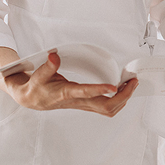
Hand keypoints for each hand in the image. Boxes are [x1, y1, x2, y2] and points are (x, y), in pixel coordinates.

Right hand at [4, 52, 137, 116]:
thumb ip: (48, 66)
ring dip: (123, 98)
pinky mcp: (86, 104)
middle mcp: (78, 101)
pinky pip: (106, 107)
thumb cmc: (36, 87)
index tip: (113, 86)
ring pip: (108, 109)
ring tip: (132, 85)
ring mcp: (83, 104)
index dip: (100, 90)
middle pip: (104, 106)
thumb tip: (54, 55)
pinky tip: (124, 90)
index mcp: (66, 93)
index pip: (86, 93)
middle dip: (122, 96)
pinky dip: (118, 100)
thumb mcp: (38, 75)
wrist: (32, 100)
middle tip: (133, 82)